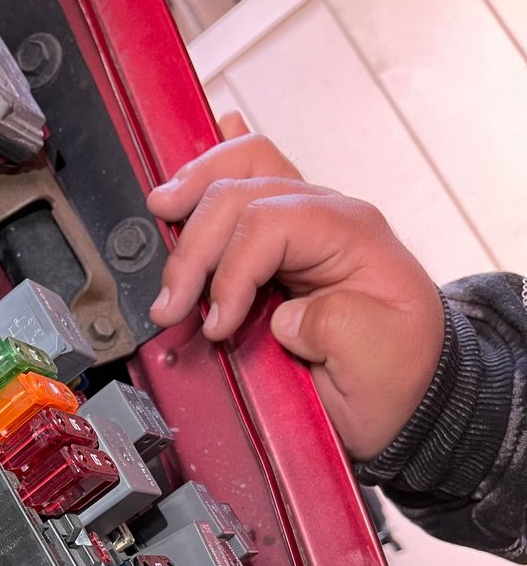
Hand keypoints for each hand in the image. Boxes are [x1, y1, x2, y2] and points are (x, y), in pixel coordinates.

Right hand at [146, 115, 444, 460]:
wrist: (405, 392)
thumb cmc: (396, 376)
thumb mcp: (378, 359)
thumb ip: (333, 326)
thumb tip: (282, 313)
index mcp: (352, 235)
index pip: (271, 221)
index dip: (231, 271)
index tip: (216, 326)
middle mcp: (325, 216)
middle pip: (243, 190)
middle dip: (195, 245)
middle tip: (170, 303)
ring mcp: (301, 224)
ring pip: (238, 173)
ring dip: (190, 202)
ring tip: (159, 223)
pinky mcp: (278, 245)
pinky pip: (244, 185)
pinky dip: (206, 182)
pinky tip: (184, 182)